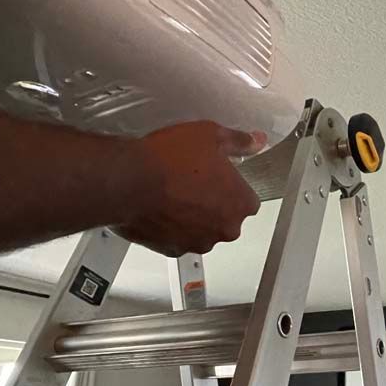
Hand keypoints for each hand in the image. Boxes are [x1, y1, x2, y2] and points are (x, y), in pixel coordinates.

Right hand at [116, 121, 263, 256]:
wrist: (129, 180)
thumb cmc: (170, 159)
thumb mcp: (211, 136)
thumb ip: (239, 142)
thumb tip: (256, 141)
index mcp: (241, 203)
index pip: (246, 198)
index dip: (229, 184)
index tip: (216, 174)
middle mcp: (225, 229)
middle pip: (226, 217)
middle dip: (213, 203)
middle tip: (192, 181)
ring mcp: (199, 242)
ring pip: (202, 229)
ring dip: (192, 216)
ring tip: (173, 193)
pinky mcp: (172, 249)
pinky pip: (178, 238)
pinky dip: (171, 227)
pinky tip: (160, 207)